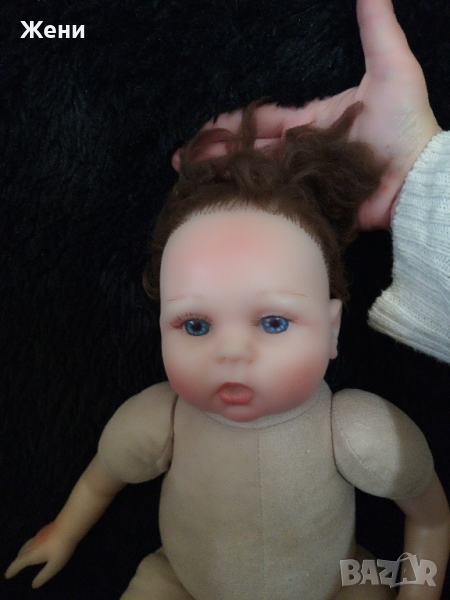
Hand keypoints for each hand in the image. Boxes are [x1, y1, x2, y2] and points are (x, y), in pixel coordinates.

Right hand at [4, 522, 76, 587]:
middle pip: (21, 553)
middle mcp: (32, 544)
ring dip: (23, 552)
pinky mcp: (46, 530)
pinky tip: (38, 545)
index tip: (7, 575)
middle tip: (16, 567)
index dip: (12, 570)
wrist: (69, 526)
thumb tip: (34, 584)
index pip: (18, 563)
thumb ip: (43, 576)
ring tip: (24, 556)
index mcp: (31, 554)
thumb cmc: (61, 548)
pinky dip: (31, 545)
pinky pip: (34, 540)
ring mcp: (39, 535)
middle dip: (17, 560)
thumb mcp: (53, 566)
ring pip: (27, 545)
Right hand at [173, 0, 440, 230]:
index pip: (264, 121)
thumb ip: (376, 28)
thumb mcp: (391, 68)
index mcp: (313, 121)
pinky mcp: (312, 204)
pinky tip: (226, 202)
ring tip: (195, 180)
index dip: (233, 124)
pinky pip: (278, 202)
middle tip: (184, 160)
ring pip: (259, 177)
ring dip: (227, 177)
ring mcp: (306, 179)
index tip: (207, 129)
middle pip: (253, 151)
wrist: (419, 176)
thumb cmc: (407, 124)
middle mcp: (304, 151)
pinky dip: (252, 202)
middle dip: (218, 153)